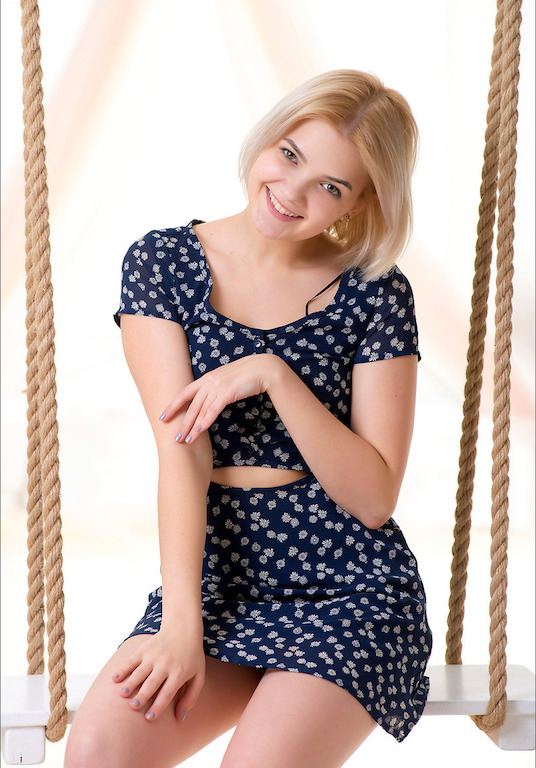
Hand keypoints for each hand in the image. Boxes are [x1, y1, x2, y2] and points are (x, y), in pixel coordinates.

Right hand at [112, 626, 205, 721]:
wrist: (184, 627)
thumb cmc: (192, 656)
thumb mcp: (198, 675)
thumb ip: (191, 697)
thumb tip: (179, 718)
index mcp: (179, 673)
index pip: (167, 693)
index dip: (158, 706)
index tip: (149, 718)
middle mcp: (166, 664)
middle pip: (152, 683)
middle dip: (142, 696)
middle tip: (133, 707)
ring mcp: (154, 655)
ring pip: (140, 672)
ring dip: (131, 683)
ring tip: (123, 695)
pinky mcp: (144, 648)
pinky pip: (132, 660)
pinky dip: (122, 669)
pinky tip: (115, 679)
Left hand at [161, 353, 281, 444]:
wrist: (261, 368)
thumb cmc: (245, 376)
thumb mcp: (226, 380)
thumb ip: (215, 388)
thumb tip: (208, 400)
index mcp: (206, 378)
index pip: (184, 393)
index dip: (172, 406)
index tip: (163, 417)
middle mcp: (208, 381)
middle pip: (190, 406)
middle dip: (181, 423)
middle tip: (174, 438)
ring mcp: (217, 386)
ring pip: (200, 411)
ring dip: (192, 427)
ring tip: (185, 440)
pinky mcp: (227, 393)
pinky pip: (213, 411)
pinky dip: (205, 422)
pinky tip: (199, 431)